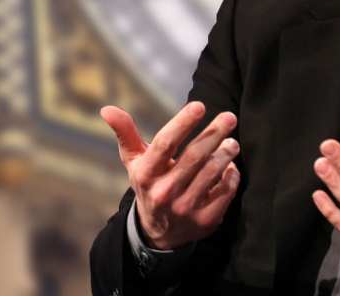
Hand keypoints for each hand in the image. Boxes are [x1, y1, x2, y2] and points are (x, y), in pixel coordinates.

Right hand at [100, 102, 239, 250]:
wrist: (158, 233)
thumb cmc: (149, 184)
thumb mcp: (134, 161)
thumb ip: (125, 133)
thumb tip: (107, 109)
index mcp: (145, 174)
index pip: (165, 144)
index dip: (182, 123)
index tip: (200, 105)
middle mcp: (164, 193)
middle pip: (194, 157)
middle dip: (214, 134)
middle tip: (230, 117)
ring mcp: (185, 208)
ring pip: (212, 173)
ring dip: (226, 153)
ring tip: (232, 142)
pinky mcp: (205, 221)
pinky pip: (225, 192)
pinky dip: (231, 175)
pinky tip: (231, 166)